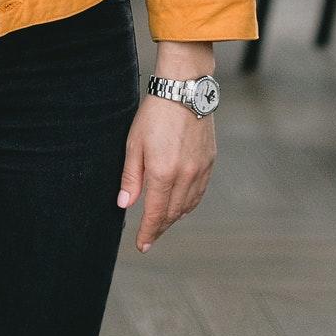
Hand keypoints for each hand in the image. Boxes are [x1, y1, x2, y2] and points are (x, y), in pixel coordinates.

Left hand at [117, 93, 215, 252]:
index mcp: (163, 173)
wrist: (183, 90)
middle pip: (173, 213)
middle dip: (160, 227)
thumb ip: (131, 177)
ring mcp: (200, 170)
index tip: (142, 245)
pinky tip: (180, 204)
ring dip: (174, 217)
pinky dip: (189, 203)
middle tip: (149, 235)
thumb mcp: (134, 143)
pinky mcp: (209, 162)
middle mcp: (185, 176)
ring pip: (188, 205)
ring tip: (162, 222)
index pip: (156, 213)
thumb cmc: (154, 114)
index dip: (148, 232)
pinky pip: (199, 192)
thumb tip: (125, 204)